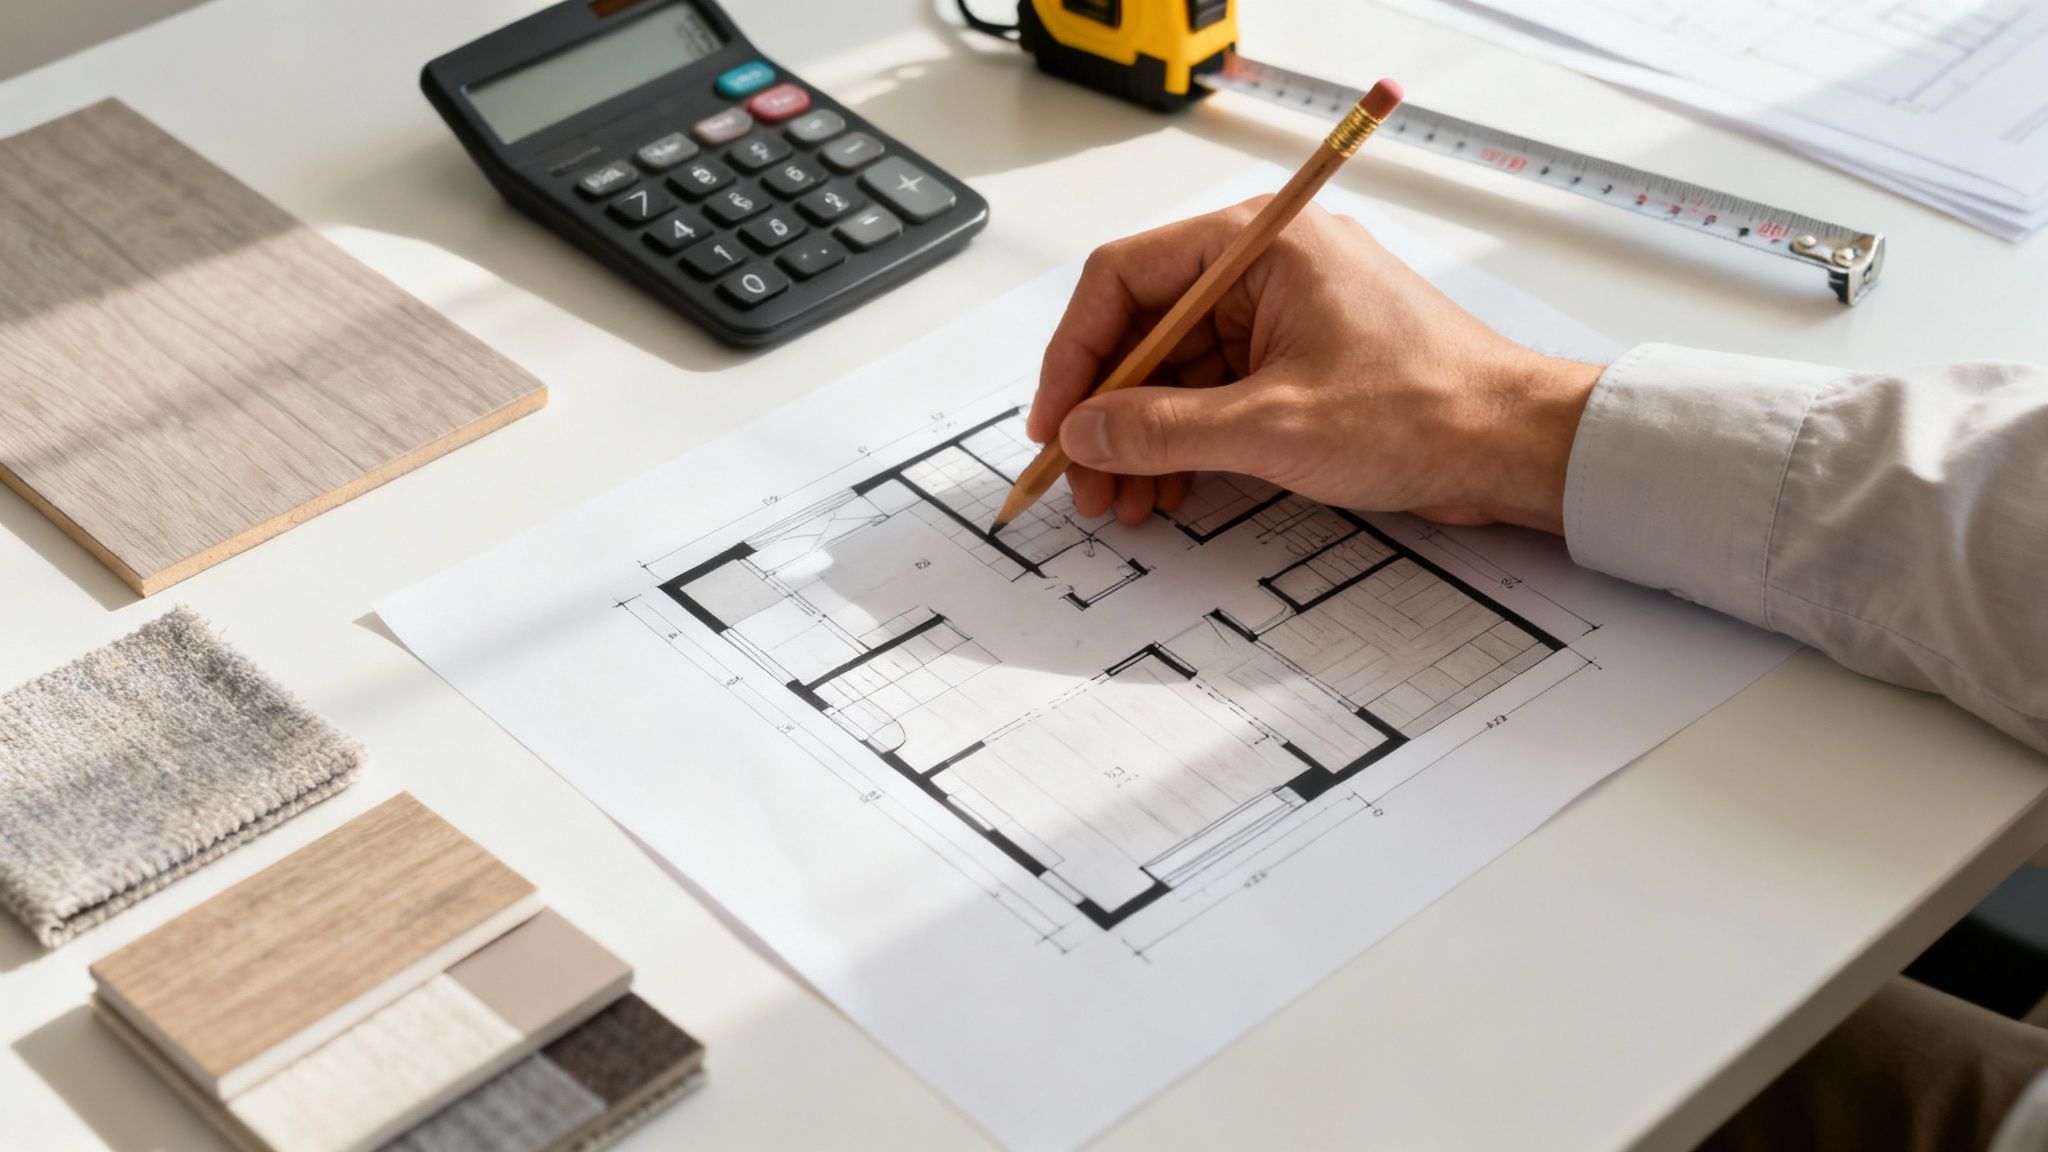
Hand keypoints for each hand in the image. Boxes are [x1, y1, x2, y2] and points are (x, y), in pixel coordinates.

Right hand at [1026, 197, 1604, 532]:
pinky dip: (1184, 443)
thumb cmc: (1425, 410)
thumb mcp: (1271, 428)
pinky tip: (1167, 490)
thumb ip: (1162, 429)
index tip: (1056, 421)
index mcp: (1258, 245)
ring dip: (1141, 438)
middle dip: (1108, 412)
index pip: (1124, 279)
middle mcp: (1264, 268)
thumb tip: (1086, 431)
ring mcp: (1281, 315)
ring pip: (1175, 371)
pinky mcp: (1297, 362)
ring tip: (1124, 500)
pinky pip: (1214, 395)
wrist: (1515, 447)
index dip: (1076, 354)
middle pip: (1144, 330)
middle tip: (1084, 479)